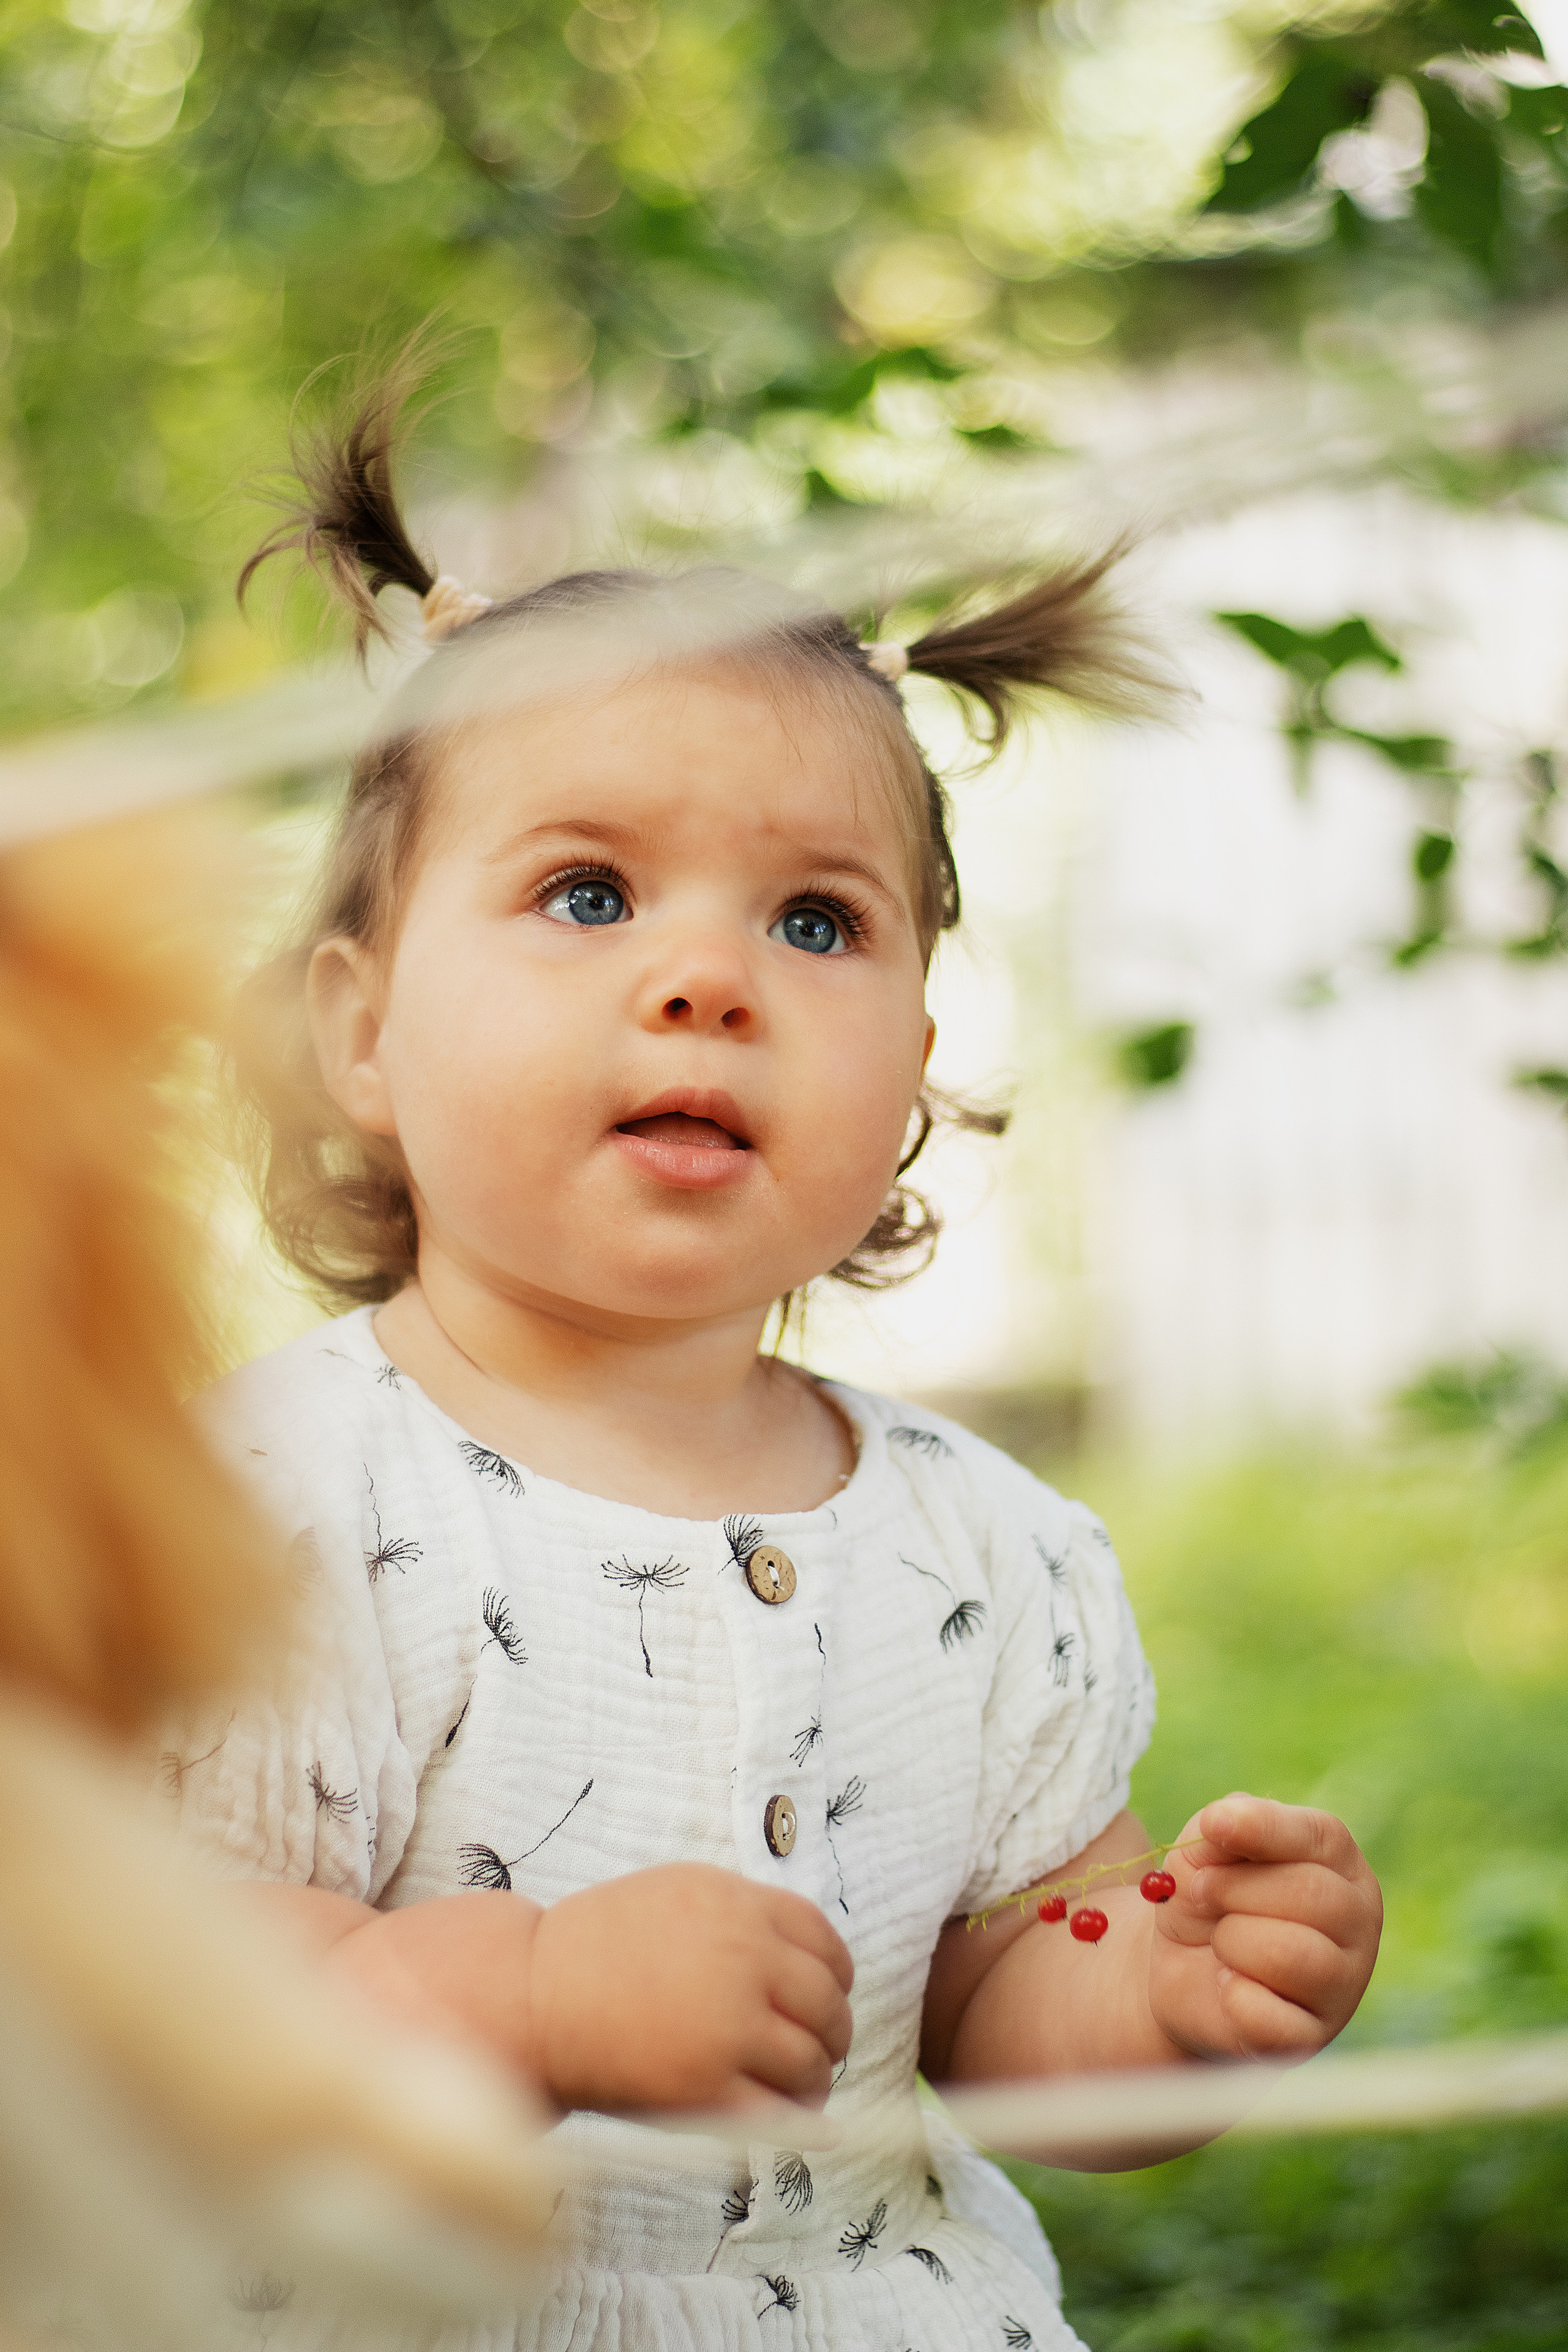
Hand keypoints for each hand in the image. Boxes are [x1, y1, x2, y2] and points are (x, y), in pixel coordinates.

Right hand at [531, 1863, 853, 2115]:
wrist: (532, 1995)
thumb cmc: (596, 1947)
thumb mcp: (677, 1894)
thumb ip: (742, 1918)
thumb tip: (808, 1962)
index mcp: (737, 1906)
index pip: (824, 1942)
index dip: (837, 1975)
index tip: (830, 1994)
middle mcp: (743, 1960)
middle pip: (827, 2004)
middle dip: (833, 2032)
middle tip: (821, 2048)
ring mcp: (728, 2026)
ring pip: (812, 2061)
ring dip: (817, 2078)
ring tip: (802, 2087)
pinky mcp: (707, 2088)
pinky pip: (779, 2112)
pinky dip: (801, 2121)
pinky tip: (801, 2121)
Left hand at [1148, 1793, 1381, 2061]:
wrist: (1183, 1971)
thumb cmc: (1206, 1898)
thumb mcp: (1203, 1850)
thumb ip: (1217, 1831)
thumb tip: (1223, 1821)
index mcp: (1338, 1861)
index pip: (1317, 1836)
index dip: (1262, 1827)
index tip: (1212, 1824)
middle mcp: (1357, 1918)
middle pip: (1310, 1894)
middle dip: (1232, 1889)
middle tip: (1201, 1893)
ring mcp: (1344, 1983)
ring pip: (1291, 1954)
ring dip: (1231, 1941)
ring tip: (1220, 1943)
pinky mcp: (1312, 2037)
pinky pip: (1271, 2017)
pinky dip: (1233, 1997)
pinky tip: (1228, 1986)